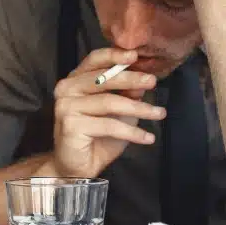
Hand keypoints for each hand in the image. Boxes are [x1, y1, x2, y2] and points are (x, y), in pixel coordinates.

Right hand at [48, 48, 165, 177]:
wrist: (77, 169)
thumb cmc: (97, 138)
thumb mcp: (118, 113)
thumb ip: (127, 95)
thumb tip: (143, 82)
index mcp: (75, 81)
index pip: (94, 60)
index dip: (114, 55)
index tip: (135, 55)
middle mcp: (66, 89)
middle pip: (103, 79)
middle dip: (132, 79)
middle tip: (152, 82)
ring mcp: (66, 106)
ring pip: (110, 102)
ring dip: (139, 109)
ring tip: (159, 114)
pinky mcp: (71, 125)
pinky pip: (109, 125)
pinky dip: (132, 132)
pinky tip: (147, 138)